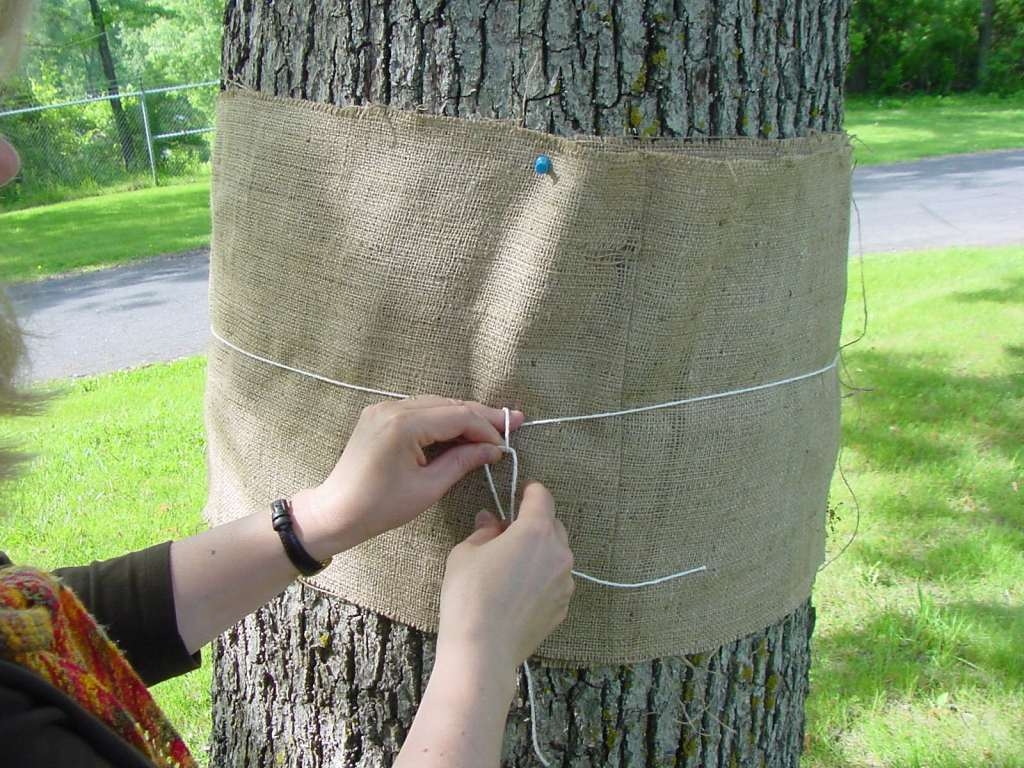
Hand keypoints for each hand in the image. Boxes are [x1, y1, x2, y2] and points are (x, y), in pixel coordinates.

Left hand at [292, 396, 523, 558]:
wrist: (336, 511)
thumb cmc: (380, 507)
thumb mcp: (428, 488)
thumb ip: (462, 462)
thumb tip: (493, 449)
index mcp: (404, 426)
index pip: (458, 416)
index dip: (486, 428)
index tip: (506, 444)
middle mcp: (393, 408)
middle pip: (449, 404)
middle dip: (482, 415)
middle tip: (514, 421)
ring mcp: (383, 408)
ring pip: (436, 404)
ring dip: (464, 415)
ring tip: (493, 425)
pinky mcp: (379, 414)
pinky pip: (420, 409)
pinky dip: (443, 418)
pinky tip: (462, 428)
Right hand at [437, 482, 574, 675]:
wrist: (482, 651)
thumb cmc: (469, 597)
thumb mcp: (465, 553)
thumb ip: (484, 530)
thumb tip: (492, 521)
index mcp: (536, 531)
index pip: (542, 497)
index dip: (529, 491)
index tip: (519, 493)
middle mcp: (559, 553)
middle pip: (553, 525)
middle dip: (533, 524)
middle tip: (506, 536)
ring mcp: (565, 583)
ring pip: (555, 555)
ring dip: (538, 553)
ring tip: (510, 569)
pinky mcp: (562, 607)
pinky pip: (554, 582)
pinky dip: (541, 579)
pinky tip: (516, 593)